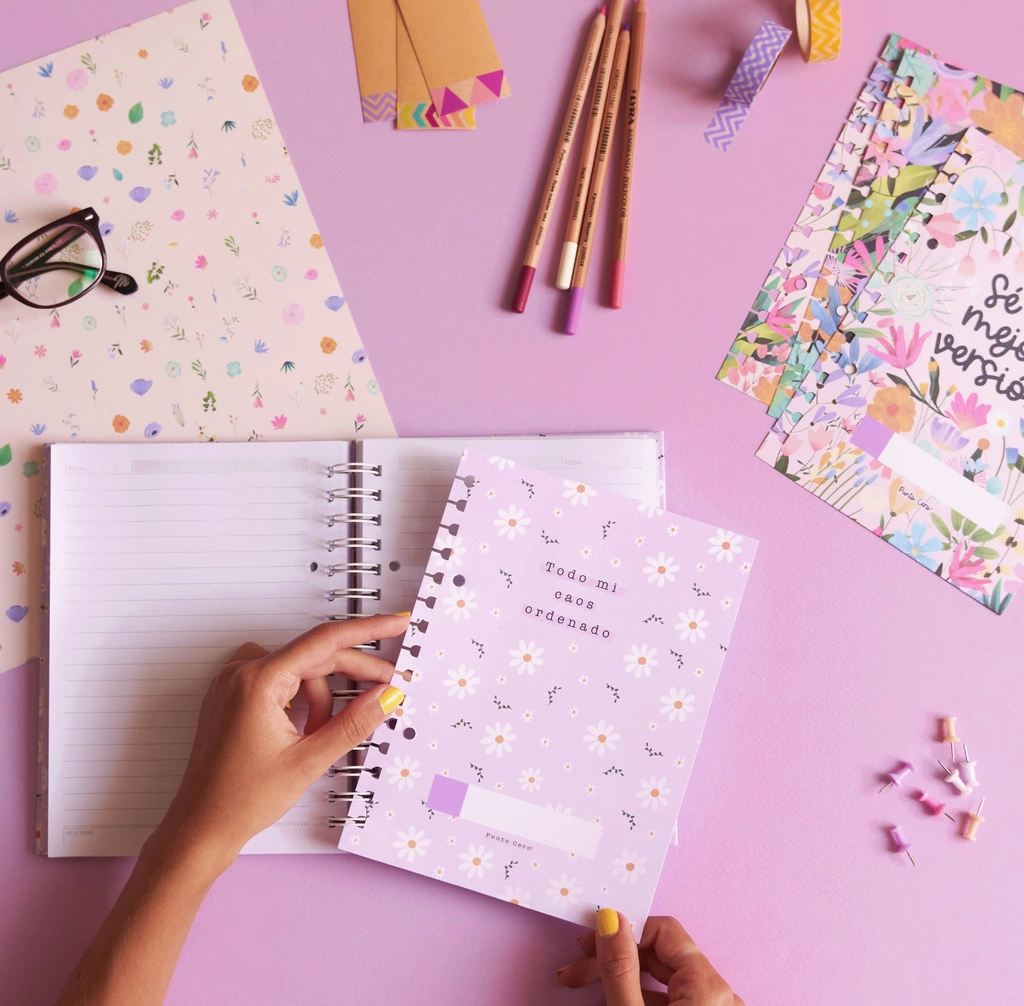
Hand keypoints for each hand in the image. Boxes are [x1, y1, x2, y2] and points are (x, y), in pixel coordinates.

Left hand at [148, 613, 408, 875]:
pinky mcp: (234, 696)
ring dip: (322, 696)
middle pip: (315, 656)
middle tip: (386, 689)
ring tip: (323, 736)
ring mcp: (234, 683)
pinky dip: (301, 699)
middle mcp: (242, 673)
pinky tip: (306, 730)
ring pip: (300, 670)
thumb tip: (387, 695)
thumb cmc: (239, 800)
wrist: (200, 828)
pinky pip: (280, 681)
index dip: (368, 630)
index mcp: (258, 681)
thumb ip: (354, 723)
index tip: (395, 625)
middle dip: (353, 673)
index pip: (325, 641)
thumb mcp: (308, 761)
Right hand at [558, 910, 743, 1005]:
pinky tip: (613, 1000)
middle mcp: (721, 995)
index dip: (621, 933)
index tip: (586, 942)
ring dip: (622, 981)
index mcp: (709, 986)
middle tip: (574, 971)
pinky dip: (642, 999)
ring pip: (664, 983)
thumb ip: (621, 968)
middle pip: (660, 956)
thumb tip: (610, 918)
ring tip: (583, 988)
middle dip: (613, 959)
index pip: (662, 930)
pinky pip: (674, 1003)